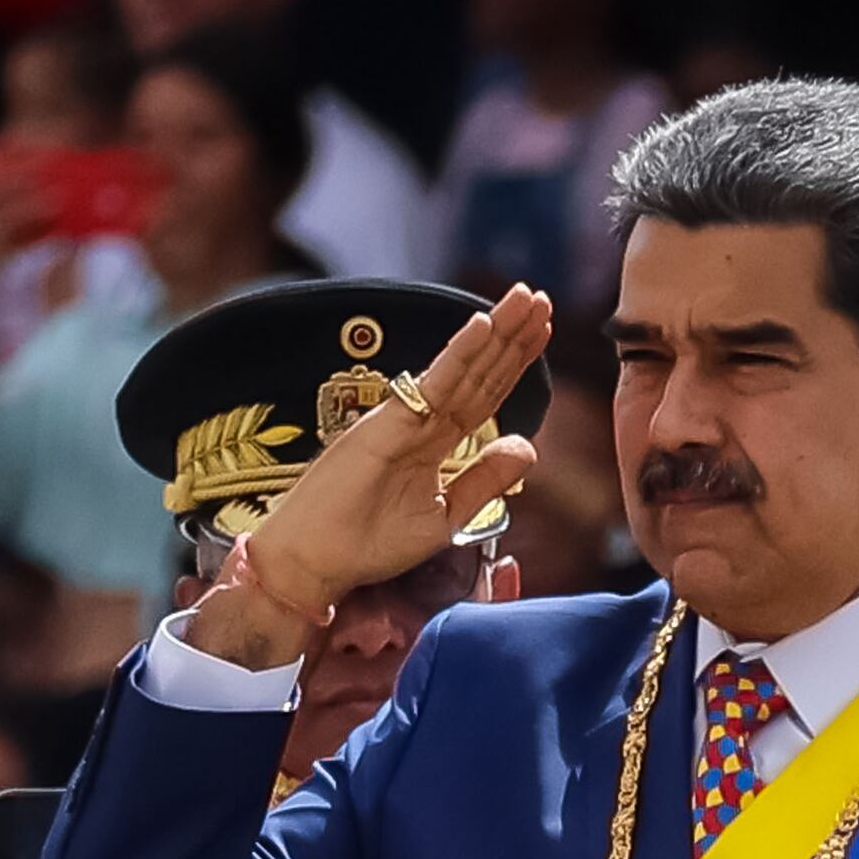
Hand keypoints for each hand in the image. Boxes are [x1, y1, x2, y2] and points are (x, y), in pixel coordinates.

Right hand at [188, 287, 550, 663]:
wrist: (316, 560)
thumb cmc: (368, 543)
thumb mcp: (445, 515)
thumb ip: (483, 480)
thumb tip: (527, 446)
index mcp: (435, 441)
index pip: (485, 395)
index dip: (513, 362)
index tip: (542, 330)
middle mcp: (422, 422)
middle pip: (478, 373)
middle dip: (512, 336)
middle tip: (541, 298)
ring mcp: (404, 418)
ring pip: (462, 370)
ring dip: (496, 332)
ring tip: (526, 298)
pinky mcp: (387, 424)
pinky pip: (433, 385)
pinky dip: (459, 355)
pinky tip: (483, 326)